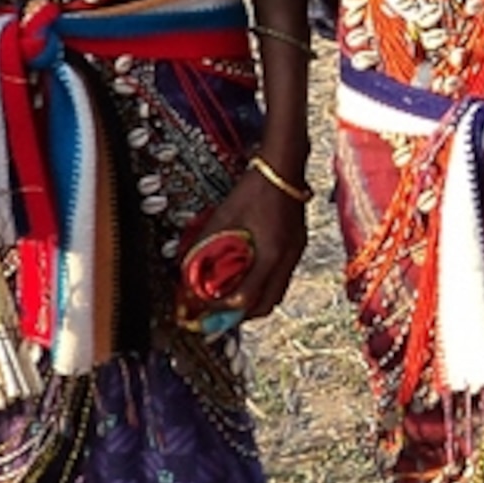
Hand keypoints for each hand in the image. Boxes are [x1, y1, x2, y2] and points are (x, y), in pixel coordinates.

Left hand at [186, 168, 310, 325]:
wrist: (284, 167)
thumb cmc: (255, 188)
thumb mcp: (223, 215)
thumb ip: (206, 244)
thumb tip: (187, 266)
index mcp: (270, 254)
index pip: (246, 298)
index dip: (222, 306)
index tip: (205, 304)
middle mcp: (286, 259)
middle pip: (265, 305)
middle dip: (240, 315)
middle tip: (218, 313)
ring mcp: (294, 253)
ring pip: (276, 294)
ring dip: (254, 301)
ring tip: (231, 298)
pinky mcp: (295, 246)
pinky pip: (281, 278)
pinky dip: (263, 285)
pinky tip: (247, 276)